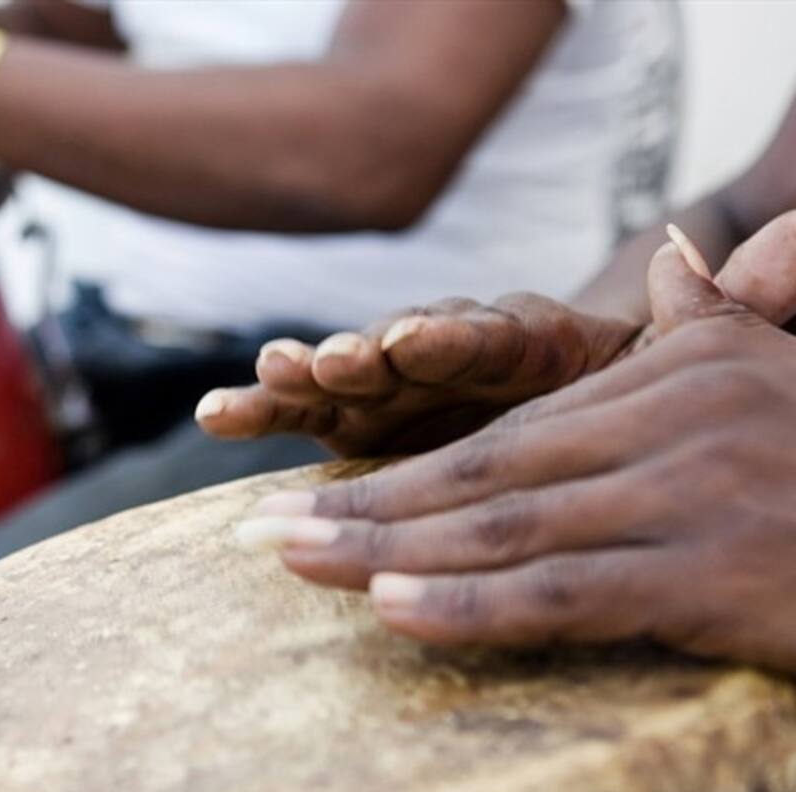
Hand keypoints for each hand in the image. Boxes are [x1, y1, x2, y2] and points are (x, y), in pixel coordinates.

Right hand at [197, 296, 640, 456]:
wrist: (560, 391)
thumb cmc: (612, 382)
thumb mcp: (658, 352)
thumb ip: (679, 313)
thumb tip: (693, 249)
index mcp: (524, 340)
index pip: (488, 333)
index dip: (452, 338)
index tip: (416, 339)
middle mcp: (448, 353)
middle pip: (398, 350)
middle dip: (363, 357)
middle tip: (329, 363)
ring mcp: (394, 384)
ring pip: (342, 378)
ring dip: (304, 380)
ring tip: (264, 380)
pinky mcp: (355, 419)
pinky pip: (305, 415)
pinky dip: (268, 414)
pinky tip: (220, 416)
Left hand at [236, 213, 795, 670]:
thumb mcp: (776, 368)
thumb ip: (714, 317)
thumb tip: (680, 256)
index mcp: (660, 380)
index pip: (502, 434)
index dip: (403, 471)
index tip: (318, 493)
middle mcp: (664, 427)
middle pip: (481, 477)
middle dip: (367, 512)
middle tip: (269, 535)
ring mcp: (685, 500)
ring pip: (505, 531)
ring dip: (389, 555)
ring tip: (299, 568)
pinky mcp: (710, 576)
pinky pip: (569, 592)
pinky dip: (477, 604)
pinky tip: (397, 616)